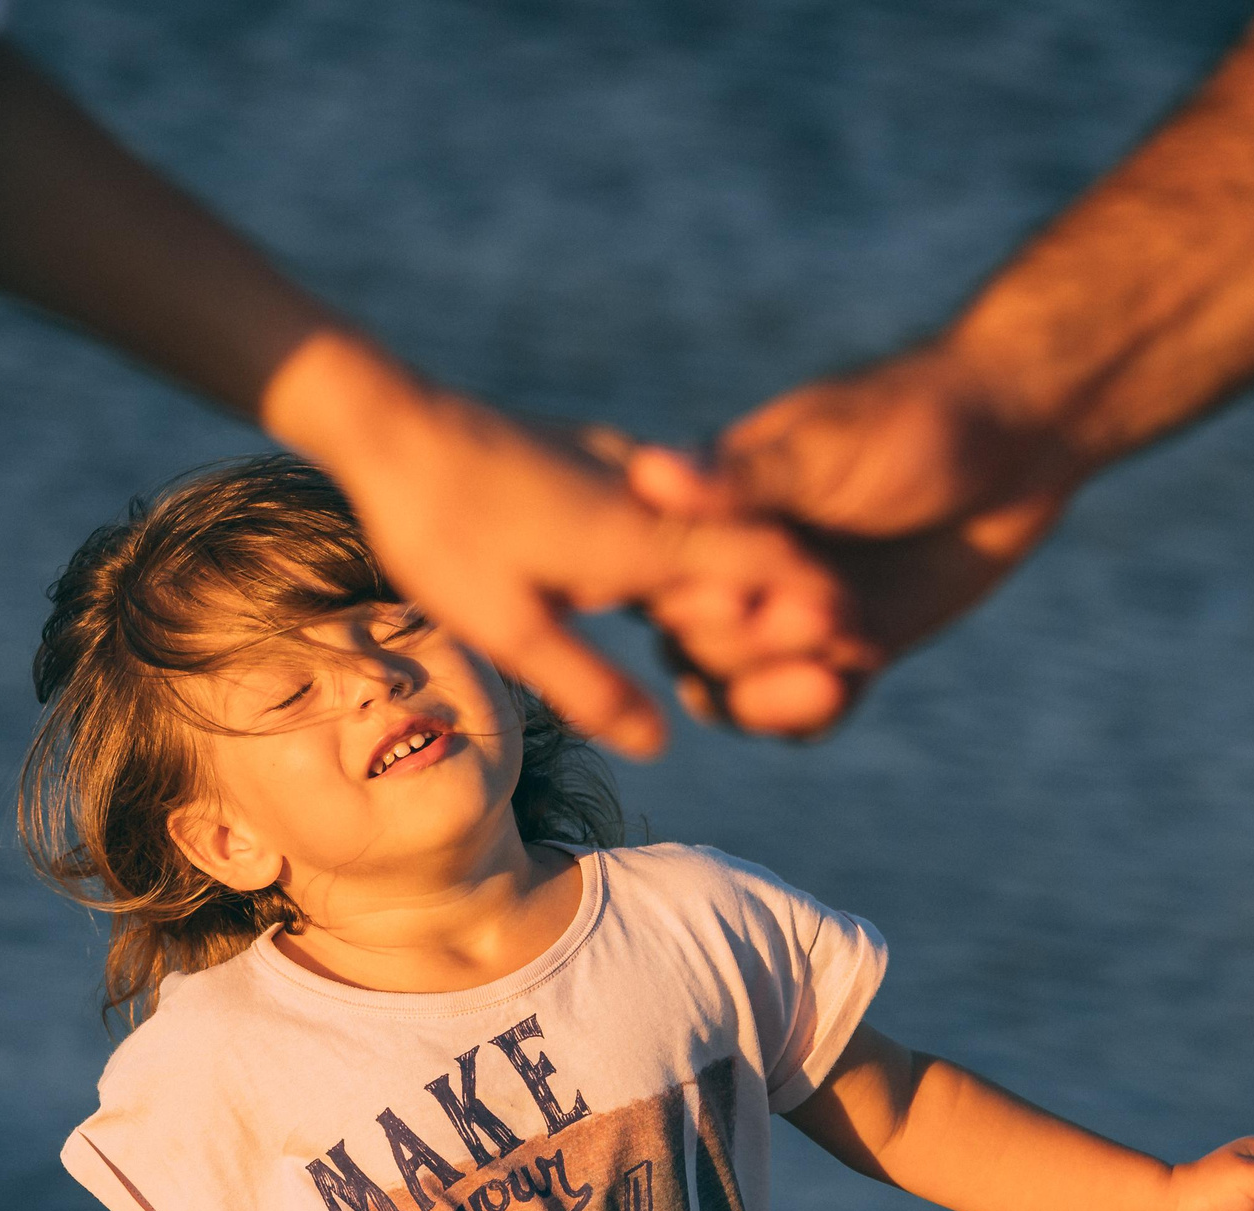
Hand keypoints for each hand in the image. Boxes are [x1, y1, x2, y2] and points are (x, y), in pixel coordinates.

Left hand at [271, 335, 874, 757]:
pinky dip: (696, 540)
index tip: (862, 637)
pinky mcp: (594, 457)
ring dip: (744, 568)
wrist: (390, 424)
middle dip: (794, 595)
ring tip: (764, 619)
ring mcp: (624, 469)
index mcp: (644, 541)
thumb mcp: (512, 629)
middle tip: (838, 639)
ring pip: (709, 523)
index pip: (768, 566)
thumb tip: (663, 743)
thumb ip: (591, 688)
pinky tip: (681, 567)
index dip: (819, 604)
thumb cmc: (444, 533)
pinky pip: (670, 506)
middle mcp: (649, 498)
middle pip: (752, 546)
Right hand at [628, 336, 1081, 736]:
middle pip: (695, 649)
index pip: (660, 583)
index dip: (692, 602)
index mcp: (709, 513)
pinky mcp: (849, 649)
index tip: (742, 593)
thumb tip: (648, 474)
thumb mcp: (823, 448)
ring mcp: (790, 615)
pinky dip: (813, 714)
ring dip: (772, 695)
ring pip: (740, 692)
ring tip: (830, 676)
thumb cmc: (913, 417)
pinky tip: (843, 688)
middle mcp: (738, 569)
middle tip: (816, 620)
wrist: (1017, 437)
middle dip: (746, 649)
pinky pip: (807, 710)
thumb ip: (739, 482)